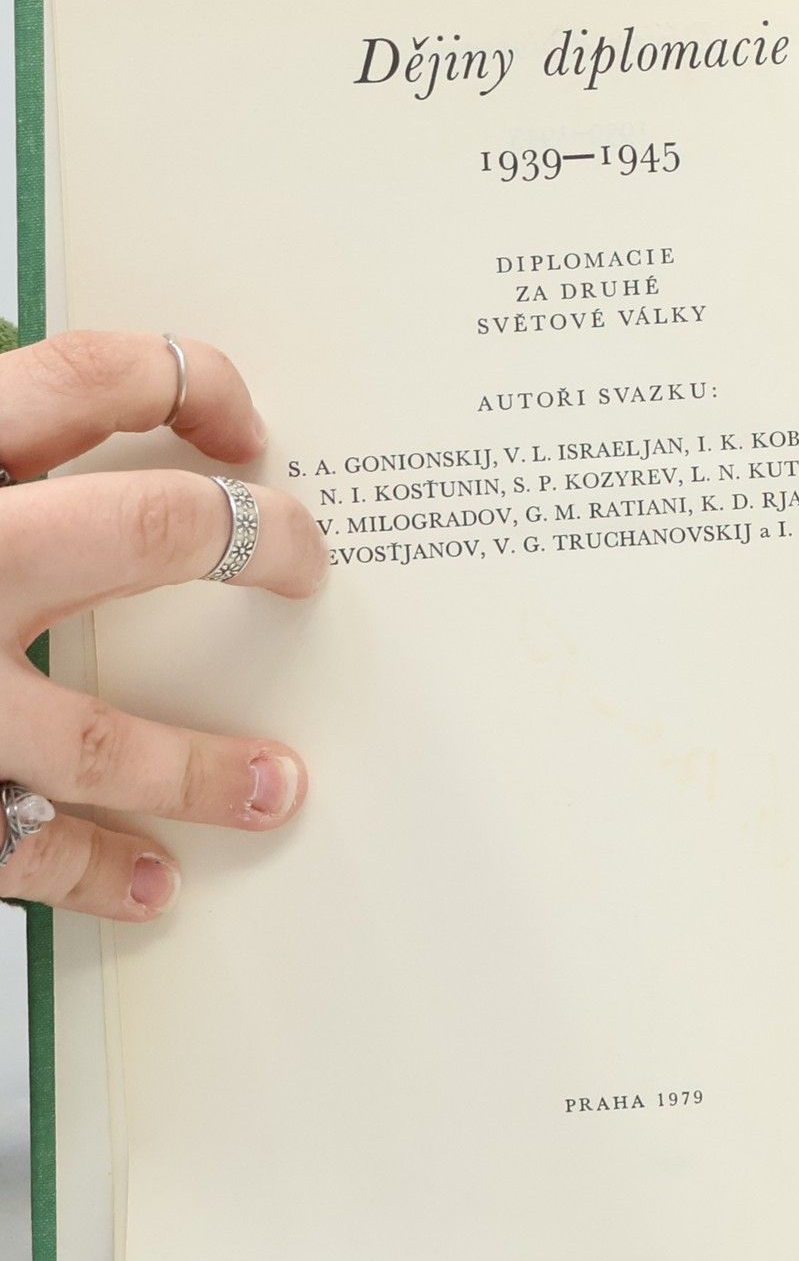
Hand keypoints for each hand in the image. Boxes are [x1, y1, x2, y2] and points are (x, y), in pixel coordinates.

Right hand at [0, 332, 326, 920]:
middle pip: (133, 532)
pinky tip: (149, 882)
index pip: (82, 378)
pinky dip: (88, 869)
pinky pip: (11, 845)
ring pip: (85, 735)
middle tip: (307, 567)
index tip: (247, 434)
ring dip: (200, 769)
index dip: (191, 389)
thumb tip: (75, 419)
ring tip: (282, 788)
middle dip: (247, 545)